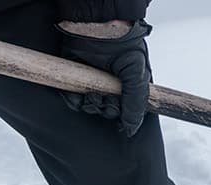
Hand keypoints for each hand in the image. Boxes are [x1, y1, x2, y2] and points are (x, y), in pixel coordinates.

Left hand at [57, 20, 152, 137]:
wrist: (97, 28)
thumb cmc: (123, 48)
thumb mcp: (137, 76)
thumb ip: (136, 104)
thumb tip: (130, 129)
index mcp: (129, 86)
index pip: (126, 111)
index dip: (123, 116)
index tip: (121, 116)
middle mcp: (111, 87)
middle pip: (108, 111)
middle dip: (107, 109)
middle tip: (106, 99)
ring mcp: (93, 84)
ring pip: (91, 107)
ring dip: (91, 105)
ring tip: (93, 94)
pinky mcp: (75, 80)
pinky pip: (72, 101)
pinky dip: (74, 101)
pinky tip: (78, 95)